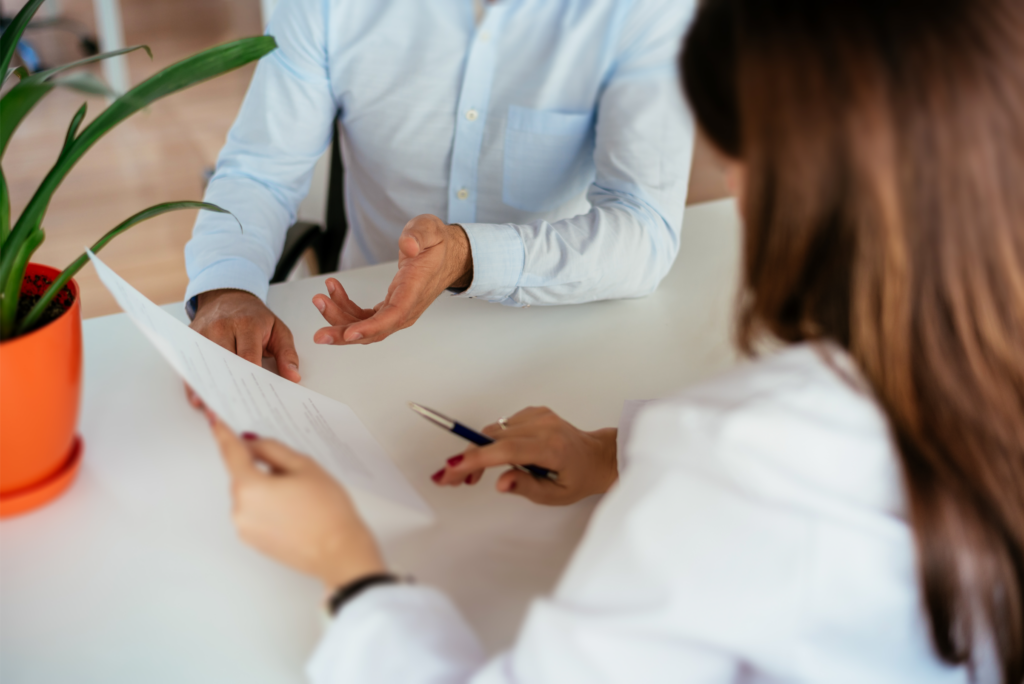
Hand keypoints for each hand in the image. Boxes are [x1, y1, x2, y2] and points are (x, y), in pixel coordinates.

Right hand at [187, 289, 299, 406]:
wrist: (229, 296)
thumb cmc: (255, 317)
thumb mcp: (278, 329)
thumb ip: (287, 354)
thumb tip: (293, 377)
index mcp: (247, 324)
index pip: (248, 355)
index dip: (250, 376)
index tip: (255, 396)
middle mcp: (221, 327)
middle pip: (223, 361)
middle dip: (227, 386)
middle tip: (232, 410)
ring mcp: (203, 332)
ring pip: (205, 364)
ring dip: (208, 388)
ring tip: (212, 410)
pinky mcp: (191, 338)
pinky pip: (192, 363)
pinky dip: (194, 381)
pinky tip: (198, 398)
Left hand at [210, 416, 385, 588]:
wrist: (339, 552)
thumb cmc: (327, 512)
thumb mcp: (305, 466)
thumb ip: (272, 449)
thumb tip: (253, 444)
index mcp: (249, 487)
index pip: (231, 452)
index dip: (224, 433)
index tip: (216, 422)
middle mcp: (240, 510)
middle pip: (243, 475)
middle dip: (262, 468)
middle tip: (297, 474)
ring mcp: (245, 529)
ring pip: (250, 495)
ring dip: (267, 489)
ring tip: (301, 499)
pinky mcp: (253, 542)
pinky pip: (255, 513)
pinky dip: (269, 507)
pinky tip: (296, 512)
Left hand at [311, 214, 471, 345]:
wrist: (448, 256)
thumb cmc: (437, 246)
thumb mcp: (430, 230)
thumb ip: (419, 236)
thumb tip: (407, 245)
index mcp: (415, 290)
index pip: (394, 315)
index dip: (370, 327)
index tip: (349, 334)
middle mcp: (406, 308)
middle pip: (375, 331)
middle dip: (345, 335)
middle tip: (320, 335)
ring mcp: (397, 312)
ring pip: (365, 328)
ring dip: (339, 319)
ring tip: (320, 298)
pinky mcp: (389, 310)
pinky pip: (363, 318)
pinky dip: (344, 308)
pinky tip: (333, 292)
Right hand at [431, 407, 618, 505]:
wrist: (595, 456)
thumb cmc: (577, 478)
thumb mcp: (555, 496)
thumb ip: (526, 488)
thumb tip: (500, 483)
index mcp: (551, 448)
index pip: (507, 450)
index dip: (477, 458)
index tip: (452, 467)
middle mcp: (544, 426)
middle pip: (493, 439)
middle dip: (466, 459)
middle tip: (446, 479)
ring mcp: (538, 415)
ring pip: (493, 432)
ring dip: (476, 452)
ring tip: (467, 476)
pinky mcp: (533, 412)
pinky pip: (501, 427)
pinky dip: (490, 442)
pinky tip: (490, 460)